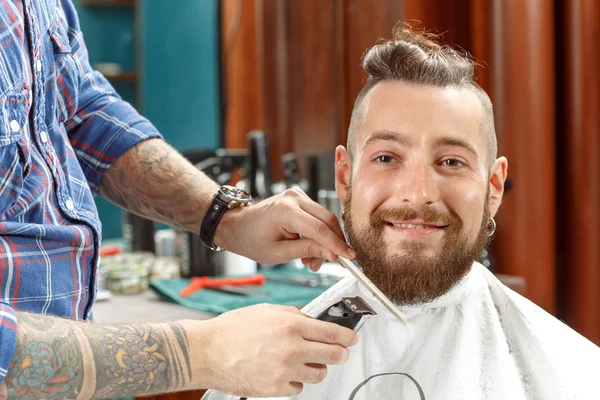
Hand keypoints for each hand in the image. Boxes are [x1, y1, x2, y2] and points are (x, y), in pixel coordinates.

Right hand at [201, 304, 358, 396]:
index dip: (347, 336)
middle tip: (340, 353)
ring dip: (316, 367)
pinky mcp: (276, 389)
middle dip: (340, 354)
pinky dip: (295, 381)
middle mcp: (291, 347)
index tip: (352, 339)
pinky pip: (299, 388)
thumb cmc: (233, 329)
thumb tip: (314, 323)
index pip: (332, 332)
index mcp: (291, 324)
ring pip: (319, 373)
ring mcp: (284, 370)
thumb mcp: (267, 311)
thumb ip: (294, 316)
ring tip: (301, 361)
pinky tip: (281, 371)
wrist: (208, 351)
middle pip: (333, 355)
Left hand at [214, 188, 356, 266]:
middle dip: (333, 244)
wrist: (236, 225)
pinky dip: (318, 233)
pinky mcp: (299, 199)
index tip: (350, 258)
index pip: (320, 229)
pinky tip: (308, 248)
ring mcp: (297, 196)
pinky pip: (317, 216)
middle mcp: (294, 198)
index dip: (337, 245)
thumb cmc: (251, 239)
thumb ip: (307, 251)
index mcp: (286, 211)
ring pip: (324, 219)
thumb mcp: (278, 253)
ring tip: (311, 261)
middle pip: (327, 220)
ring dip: (324, 241)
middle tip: (332, 263)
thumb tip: (332, 254)